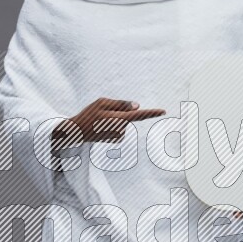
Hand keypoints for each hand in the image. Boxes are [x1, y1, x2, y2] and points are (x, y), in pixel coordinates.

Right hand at [51, 97, 165, 146]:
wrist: (78, 132)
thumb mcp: (102, 102)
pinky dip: (114, 125)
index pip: (139, 115)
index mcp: (118, 118)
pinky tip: (103, 127)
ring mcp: (119, 135)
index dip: (152, 113)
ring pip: (124, 121)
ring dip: (115, 119)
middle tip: (102, 114)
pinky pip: (121, 127)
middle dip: (120, 111)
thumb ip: (120, 103)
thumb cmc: (89, 114)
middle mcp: (121, 129)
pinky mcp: (117, 139)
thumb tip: (137, 106)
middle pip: (128, 115)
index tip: (164, 111)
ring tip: (101, 121)